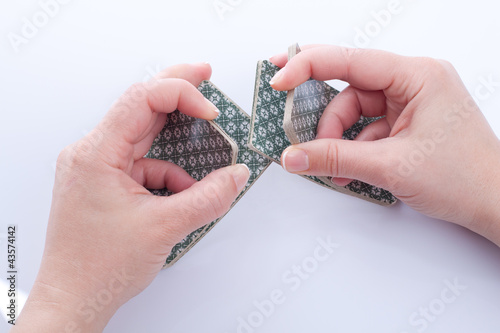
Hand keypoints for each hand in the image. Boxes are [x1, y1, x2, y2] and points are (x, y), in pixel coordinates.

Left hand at [12, 63, 249, 331]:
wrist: (74, 299)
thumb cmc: (98, 268)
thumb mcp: (164, 228)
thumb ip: (209, 198)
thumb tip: (237, 175)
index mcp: (96, 154)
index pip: (141, 99)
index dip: (181, 94)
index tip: (211, 112)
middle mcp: (92, 153)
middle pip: (140, 106)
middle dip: (177, 91)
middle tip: (205, 75)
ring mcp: (98, 167)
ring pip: (143, 134)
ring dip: (177, 139)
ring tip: (207, 139)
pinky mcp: (107, 182)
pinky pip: (144, 163)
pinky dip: (169, 172)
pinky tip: (185, 191)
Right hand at [271, 45, 499, 243]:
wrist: (493, 204)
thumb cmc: (466, 178)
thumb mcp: (390, 166)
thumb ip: (335, 158)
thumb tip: (295, 155)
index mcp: (417, 76)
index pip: (352, 60)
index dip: (309, 66)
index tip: (281, 79)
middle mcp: (413, 82)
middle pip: (349, 89)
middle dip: (326, 119)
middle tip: (299, 132)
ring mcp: (410, 103)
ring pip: (355, 112)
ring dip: (339, 140)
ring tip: (334, 166)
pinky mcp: (406, 122)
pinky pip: (366, 127)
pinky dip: (353, 149)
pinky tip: (350, 169)